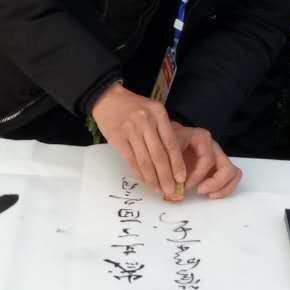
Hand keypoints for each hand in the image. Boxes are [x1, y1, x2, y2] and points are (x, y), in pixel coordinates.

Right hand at [91, 83, 185, 197]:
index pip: (171, 143)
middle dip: (166, 176)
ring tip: (159, 190)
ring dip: (153, 179)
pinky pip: (131, 160)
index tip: (181, 178)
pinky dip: (139, 173)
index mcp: (158, 113)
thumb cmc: (134, 106)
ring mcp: (130, 130)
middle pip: (159, 155)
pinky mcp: (118, 138)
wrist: (107, 98)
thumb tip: (173, 161)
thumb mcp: (153, 111)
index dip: (177, 163)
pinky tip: (145, 181)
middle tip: (171, 191)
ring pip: (145, 160)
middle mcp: (146, 121)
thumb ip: (163, 131)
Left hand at [172, 124, 242, 199]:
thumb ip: (169, 165)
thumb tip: (172, 187)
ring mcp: (218, 157)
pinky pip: (231, 178)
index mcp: (201, 138)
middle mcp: (213, 146)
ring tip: (208, 195)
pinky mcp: (218, 167)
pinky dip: (224, 188)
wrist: (166, 139)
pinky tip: (210, 194)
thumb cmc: (166, 142)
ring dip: (223, 187)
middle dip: (215, 183)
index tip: (183, 185)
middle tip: (199, 191)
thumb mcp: (164, 149)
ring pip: (233, 173)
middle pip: (227, 167)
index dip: (197, 176)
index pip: (207, 159)